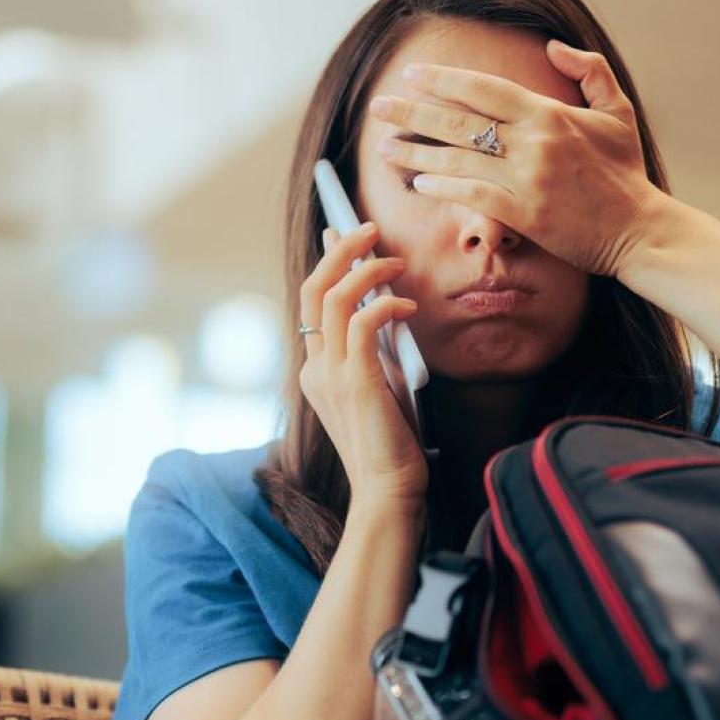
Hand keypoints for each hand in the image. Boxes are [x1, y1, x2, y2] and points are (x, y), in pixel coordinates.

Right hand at [298, 221, 428, 506]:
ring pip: (334, 298)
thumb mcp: (379, 387)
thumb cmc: (390, 444)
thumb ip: (374, 351)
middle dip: (340, 251)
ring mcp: (331, 374)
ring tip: (394, 262)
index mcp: (315, 370)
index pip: (311, 302)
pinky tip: (408, 307)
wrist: (387, 491)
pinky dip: (386, 305)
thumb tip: (387, 308)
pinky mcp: (356, 382)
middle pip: (313, 289)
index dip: (327, 264)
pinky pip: (364, 322)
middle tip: (369, 228)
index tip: (342, 234)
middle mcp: (315, 367)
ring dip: (366, 270)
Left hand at [368, 39, 666, 277]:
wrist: (640, 229)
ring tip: (384, 148)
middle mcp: (533, 142)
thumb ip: (589, 71)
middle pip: (459, 122)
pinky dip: (444, 187)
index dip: (444, 80)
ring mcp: (526, 179)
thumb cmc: (626, 173)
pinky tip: (420, 183)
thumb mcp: (617, 112)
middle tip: (379, 107)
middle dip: (412, 112)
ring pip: (458, 160)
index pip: (484, 89)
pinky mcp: (524, 214)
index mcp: (549, 113)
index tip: (412, 75)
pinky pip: (472, 196)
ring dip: (416, 153)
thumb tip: (552, 46)